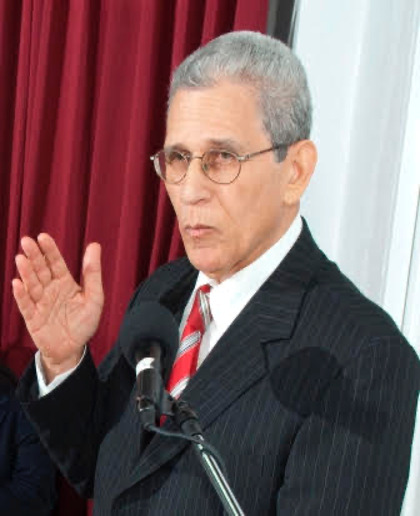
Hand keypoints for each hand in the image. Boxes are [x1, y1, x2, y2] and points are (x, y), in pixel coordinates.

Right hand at [12, 234, 103, 382]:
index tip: (43, 237)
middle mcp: (50, 290)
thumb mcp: (94, 297)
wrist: (73, 349)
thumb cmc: (84, 323)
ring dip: (26, 272)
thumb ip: (93, 272)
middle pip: (41, 270)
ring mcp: (40, 303)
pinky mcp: (32, 318)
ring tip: (21, 259)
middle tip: (27, 241)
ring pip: (32, 284)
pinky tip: (17, 283)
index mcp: (65, 282)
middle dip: (34, 256)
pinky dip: (21, 295)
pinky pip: (26, 305)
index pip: (56, 263)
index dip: (50, 250)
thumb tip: (94, 245)